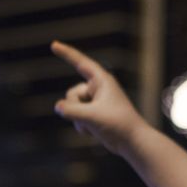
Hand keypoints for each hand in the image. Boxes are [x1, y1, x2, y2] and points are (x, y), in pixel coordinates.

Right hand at [51, 40, 146, 154]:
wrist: (132, 142)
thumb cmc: (118, 124)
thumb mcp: (92, 116)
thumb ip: (72, 111)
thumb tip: (58, 107)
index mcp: (102, 81)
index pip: (81, 63)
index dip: (66, 53)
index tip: (53, 45)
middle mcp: (98, 89)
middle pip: (72, 94)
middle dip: (75, 108)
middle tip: (91, 118)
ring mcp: (95, 102)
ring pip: (72, 107)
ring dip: (78, 119)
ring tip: (96, 126)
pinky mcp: (94, 114)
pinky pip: (77, 116)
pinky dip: (81, 125)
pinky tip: (94, 132)